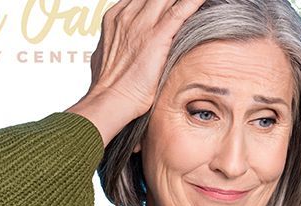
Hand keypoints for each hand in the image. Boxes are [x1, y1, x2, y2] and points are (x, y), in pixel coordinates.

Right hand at [66, 0, 205, 145]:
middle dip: (170, 0)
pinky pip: (181, 10)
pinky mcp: (157, 36)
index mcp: (115, 18)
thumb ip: (119, 41)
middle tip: (184, 6)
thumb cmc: (109, 85)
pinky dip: (194, 2)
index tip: (168, 5)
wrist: (109, 100)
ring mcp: (142, 24)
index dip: (157, 1)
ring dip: (183, 0)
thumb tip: (125, 44)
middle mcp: (127, 15)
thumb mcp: (106, 54)